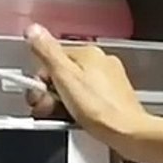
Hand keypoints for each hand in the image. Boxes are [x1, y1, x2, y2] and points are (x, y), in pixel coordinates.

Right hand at [23, 25, 154, 146]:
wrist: (129, 133)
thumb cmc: (100, 109)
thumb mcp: (65, 77)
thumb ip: (47, 52)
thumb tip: (33, 30)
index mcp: (88, 53)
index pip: (51, 58)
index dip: (41, 80)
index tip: (39, 95)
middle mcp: (101, 63)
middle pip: (63, 74)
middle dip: (51, 93)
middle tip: (49, 108)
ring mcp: (109, 80)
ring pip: (75, 88)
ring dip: (63, 103)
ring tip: (65, 116)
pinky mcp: (113, 98)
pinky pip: (88, 99)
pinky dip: (79, 109)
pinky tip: (79, 119)